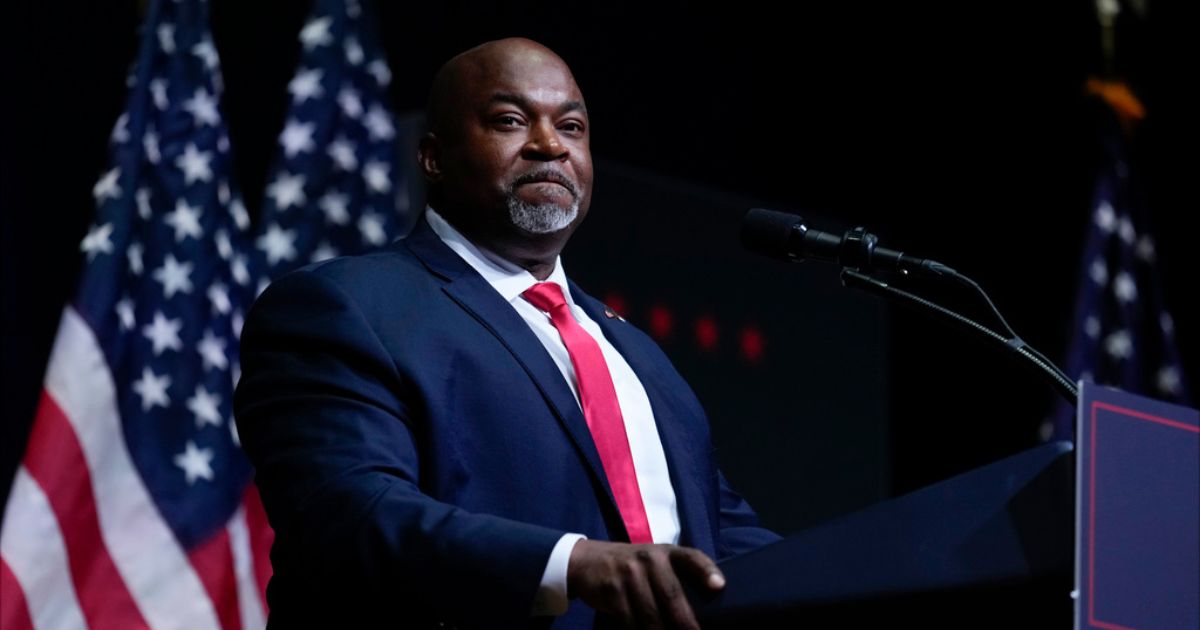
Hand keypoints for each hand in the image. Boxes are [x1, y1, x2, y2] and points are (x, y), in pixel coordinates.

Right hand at [566, 539, 724, 628]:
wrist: (587, 561)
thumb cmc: (631, 566)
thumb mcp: (653, 561)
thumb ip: (675, 577)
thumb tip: (705, 605)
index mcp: (666, 552)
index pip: (692, 557)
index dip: (706, 571)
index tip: (719, 586)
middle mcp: (649, 559)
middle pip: (672, 596)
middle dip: (686, 623)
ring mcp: (629, 574)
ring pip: (651, 615)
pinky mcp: (612, 591)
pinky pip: (630, 622)